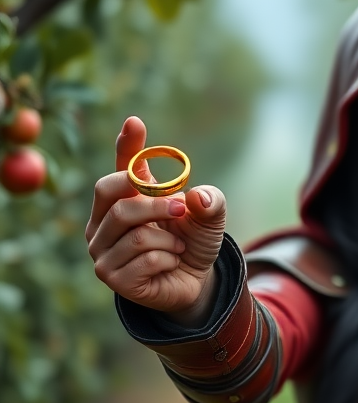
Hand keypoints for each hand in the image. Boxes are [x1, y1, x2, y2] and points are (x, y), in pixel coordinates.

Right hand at [86, 116, 226, 323]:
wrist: (195, 279)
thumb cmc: (192, 240)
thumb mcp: (209, 216)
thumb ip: (209, 201)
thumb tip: (197, 196)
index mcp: (121, 200)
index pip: (120, 169)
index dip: (127, 145)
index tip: (135, 123)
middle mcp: (102, 224)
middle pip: (119, 205)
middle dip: (157, 206)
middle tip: (182, 209)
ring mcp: (103, 253)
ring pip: (135, 236)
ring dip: (169, 239)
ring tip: (178, 245)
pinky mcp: (113, 278)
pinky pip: (144, 260)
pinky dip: (168, 259)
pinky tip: (169, 262)